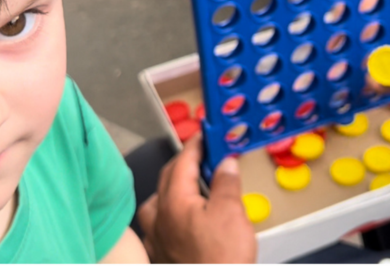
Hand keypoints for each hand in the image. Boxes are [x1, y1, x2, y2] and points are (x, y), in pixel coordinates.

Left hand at [136, 137, 256, 263]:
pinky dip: (168, 214)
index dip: (195, 145)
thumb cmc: (221, 261)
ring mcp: (156, 238)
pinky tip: (179, 221)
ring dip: (172, 189)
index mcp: (175, 201)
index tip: (204, 136)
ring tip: (191, 188)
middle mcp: (159, 217)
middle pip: (168, 178)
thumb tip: (225, 163)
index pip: (183, 162)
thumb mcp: (233, 213)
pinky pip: (156, 225)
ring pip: (157, 202)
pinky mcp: (160, 256)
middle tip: (205, 157)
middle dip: (185, 163)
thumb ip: (226, 184)